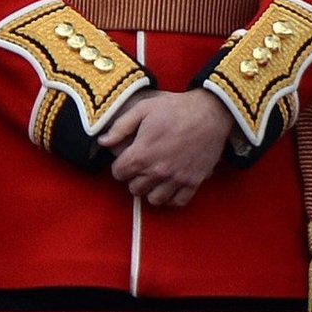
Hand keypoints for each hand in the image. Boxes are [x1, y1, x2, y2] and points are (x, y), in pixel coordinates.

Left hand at [98, 89, 232, 206]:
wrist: (209, 113)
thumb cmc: (174, 108)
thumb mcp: (142, 109)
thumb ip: (120, 127)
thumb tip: (102, 141)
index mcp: (142, 154)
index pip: (118, 173)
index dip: (118, 165)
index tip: (125, 158)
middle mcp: (158, 171)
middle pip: (134, 189)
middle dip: (133, 178)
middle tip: (140, 166)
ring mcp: (177, 179)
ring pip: (154, 199)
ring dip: (151, 189)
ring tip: (154, 176)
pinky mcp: (194, 182)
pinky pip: (177, 202)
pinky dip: (171, 197)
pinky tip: (169, 184)